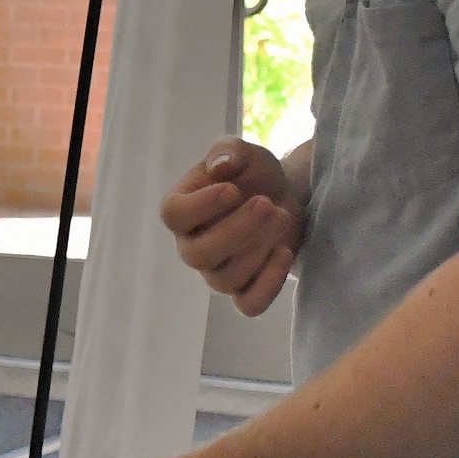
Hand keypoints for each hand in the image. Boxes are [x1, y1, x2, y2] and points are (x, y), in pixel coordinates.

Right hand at [162, 140, 303, 315]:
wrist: (285, 195)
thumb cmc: (254, 174)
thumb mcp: (244, 153)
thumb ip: (228, 152)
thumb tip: (219, 166)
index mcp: (182, 211)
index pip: (173, 215)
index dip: (201, 206)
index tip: (233, 189)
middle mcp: (192, 246)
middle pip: (198, 255)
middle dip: (237, 230)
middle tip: (268, 204)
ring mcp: (217, 273)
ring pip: (225, 279)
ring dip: (258, 248)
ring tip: (282, 216)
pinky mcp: (246, 289)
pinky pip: (249, 304)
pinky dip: (268, 283)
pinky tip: (285, 251)